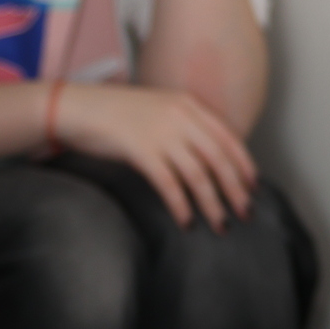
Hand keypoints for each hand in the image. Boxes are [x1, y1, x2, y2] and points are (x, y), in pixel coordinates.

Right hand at [54, 82, 256, 230]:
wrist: (76, 109)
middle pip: (219, 158)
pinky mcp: (141, 152)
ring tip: (220, 224)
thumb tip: (202, 155)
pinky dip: (181, 206)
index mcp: (188, 104)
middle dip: (235, 190)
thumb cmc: (112, 113)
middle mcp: (180, 117)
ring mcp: (161, 134)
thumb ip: (180, 124)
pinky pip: (170, 184)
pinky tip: (186, 221)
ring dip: (212, 204)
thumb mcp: (156, 109)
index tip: (253, 186)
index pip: (229, 136)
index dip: (244, 164)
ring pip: (199, 175)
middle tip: (245, 213)